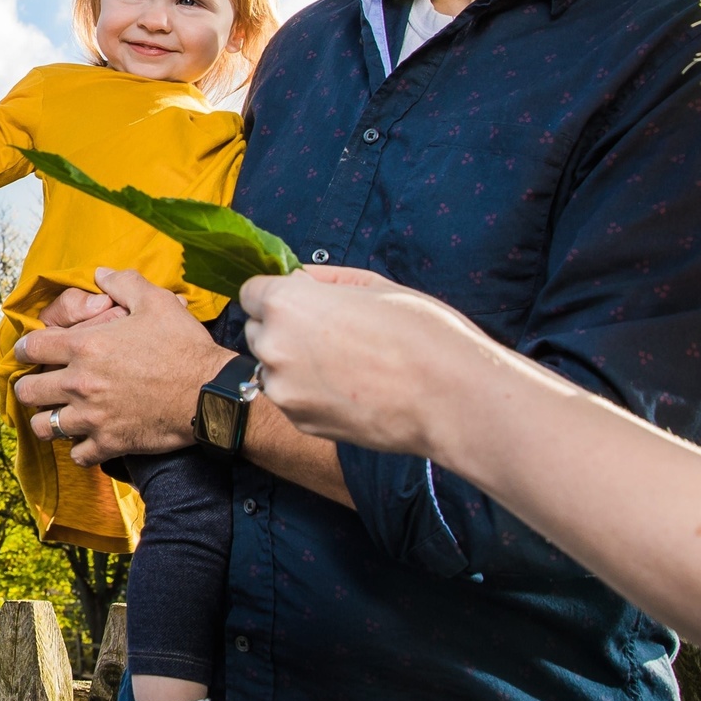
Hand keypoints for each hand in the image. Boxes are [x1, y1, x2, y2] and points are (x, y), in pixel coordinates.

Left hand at [13, 269, 226, 464]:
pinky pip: (78, 455)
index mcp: (85, 346)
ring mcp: (92, 417)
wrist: (210, 393)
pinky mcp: (110, 443)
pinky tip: (87, 439)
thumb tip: (100, 273)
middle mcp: (81, 384)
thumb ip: (123, 283)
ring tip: (57, 415)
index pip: (30, 347)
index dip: (23, 348)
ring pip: (44, 427)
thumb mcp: (155, 302)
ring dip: (47, 420)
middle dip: (28, 387)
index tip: (26, 352)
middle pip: (27, 391)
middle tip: (39, 385)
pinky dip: (79, 448)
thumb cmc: (183, 346)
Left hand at [237, 264, 492, 457]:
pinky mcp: (300, 421)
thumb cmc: (420, 333)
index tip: (302, 302)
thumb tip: (301, 279)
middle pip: (257, 331)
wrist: (449, 396)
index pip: (252, 292)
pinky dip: (310, 393)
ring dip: (295, 363)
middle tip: (330, 334)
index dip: (277, 294)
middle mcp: (273, 346)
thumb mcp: (374, 285)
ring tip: (346, 365)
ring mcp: (284, 389)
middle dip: (282, 328)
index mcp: (287, 303)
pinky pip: (292, 398)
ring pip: (272, 368)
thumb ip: (324, 280)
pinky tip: (351, 389)